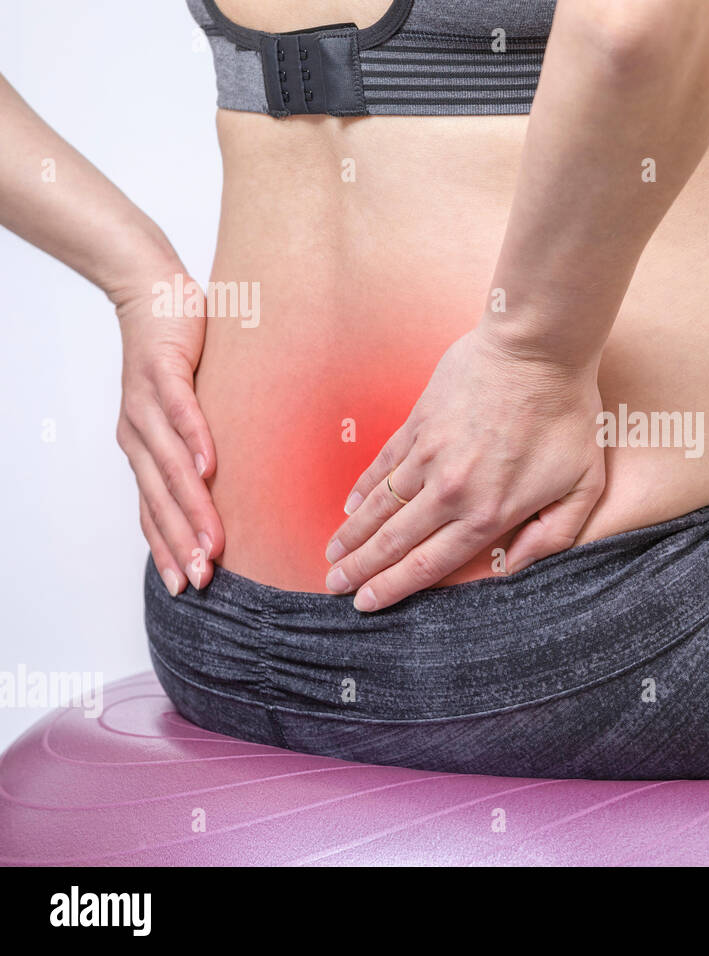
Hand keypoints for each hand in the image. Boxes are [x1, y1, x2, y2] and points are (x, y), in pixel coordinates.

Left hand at [115, 274, 222, 594]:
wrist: (152, 292)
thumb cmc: (176, 355)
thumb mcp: (183, 411)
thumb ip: (197, 448)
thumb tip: (229, 485)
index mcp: (143, 449)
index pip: (152, 511)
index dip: (167, 550)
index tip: (186, 587)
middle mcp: (138, 434)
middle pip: (161, 500)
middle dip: (183, 544)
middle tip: (204, 579)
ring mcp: (148, 405)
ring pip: (171, 467)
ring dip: (193, 508)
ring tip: (214, 541)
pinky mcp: (164, 373)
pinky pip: (181, 413)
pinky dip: (195, 442)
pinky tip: (210, 467)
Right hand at [324, 324, 606, 610]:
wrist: (538, 350)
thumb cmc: (567, 416)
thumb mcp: (583, 486)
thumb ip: (553, 535)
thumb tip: (515, 566)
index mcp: (488, 514)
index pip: (429, 563)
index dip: (394, 587)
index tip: (367, 604)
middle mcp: (450, 491)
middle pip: (394, 541)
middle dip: (360, 569)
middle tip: (335, 587)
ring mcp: (429, 455)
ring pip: (380, 506)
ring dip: (352, 534)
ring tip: (332, 554)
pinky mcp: (419, 423)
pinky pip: (383, 465)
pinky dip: (363, 489)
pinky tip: (349, 507)